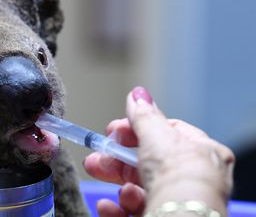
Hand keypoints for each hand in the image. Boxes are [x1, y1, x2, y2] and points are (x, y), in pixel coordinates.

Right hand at [83, 87, 234, 215]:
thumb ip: (143, 116)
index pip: (167, 134)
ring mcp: (177, 203)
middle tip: (96, 158)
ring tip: (109, 182)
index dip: (137, 130)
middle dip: (117, 160)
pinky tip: (108, 205)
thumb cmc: (179, 177)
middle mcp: (193, 181)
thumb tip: (137, 94)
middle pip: (147, 164)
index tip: (113, 131)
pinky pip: (137, 212)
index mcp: (202, 154)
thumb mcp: (156, 136)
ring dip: (120, 184)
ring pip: (140, 190)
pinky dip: (118, 208)